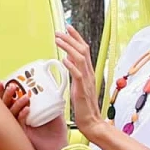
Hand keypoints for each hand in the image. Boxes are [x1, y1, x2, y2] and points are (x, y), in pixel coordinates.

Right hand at [0, 80, 66, 149]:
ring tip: (24, 97)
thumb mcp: (54, 111)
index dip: (5, 90)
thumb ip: (50, 99)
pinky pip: (19, 123)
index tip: (4, 81)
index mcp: (21, 112)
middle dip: (5, 94)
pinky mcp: (22, 135)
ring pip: (9, 113)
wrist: (61, 146)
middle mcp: (17, 118)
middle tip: (11, 86)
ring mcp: (18, 127)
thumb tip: (51, 86)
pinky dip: (22, 115)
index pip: (10, 99)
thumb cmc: (56, 131)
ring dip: (15, 103)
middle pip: (4, 104)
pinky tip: (27, 109)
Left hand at [55, 26, 108, 145]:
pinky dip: (71, 66)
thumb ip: (76, 71)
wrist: (91, 121)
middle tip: (59, 31)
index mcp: (88, 72)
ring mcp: (86, 81)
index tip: (68, 28)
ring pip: (80, 59)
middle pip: (83, 51)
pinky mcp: (82, 90)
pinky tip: (64, 59)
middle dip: (71, 39)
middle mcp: (89, 73)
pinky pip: (78, 75)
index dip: (76, 38)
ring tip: (58, 41)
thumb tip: (68, 59)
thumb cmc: (84, 105)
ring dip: (68, 48)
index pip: (84, 50)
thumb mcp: (78, 84)